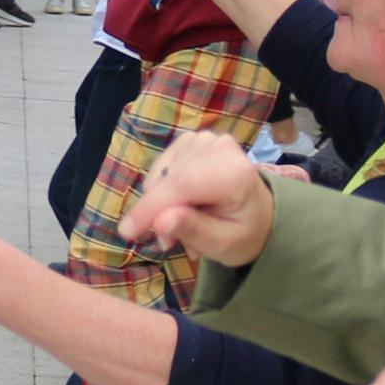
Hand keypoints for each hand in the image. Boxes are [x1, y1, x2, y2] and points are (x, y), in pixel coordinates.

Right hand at [119, 130, 282, 266]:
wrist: (258, 213)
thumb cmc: (243, 232)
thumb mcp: (224, 244)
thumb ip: (193, 230)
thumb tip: (161, 221)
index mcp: (235, 172)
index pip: (183, 184)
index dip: (151, 207)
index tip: (126, 232)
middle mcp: (218, 147)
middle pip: (169, 179)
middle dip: (157, 214)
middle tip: (168, 243)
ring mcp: (203, 140)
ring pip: (160, 175)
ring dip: (160, 205)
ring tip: (180, 229)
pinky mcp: (190, 140)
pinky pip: (161, 169)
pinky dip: (162, 192)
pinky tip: (180, 207)